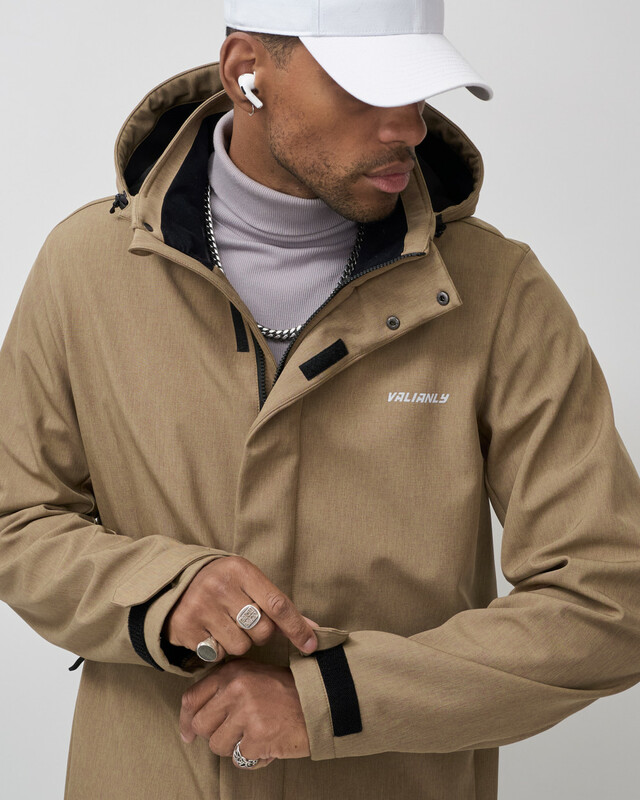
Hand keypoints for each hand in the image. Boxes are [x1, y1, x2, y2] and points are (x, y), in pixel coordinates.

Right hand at [164, 555, 318, 662]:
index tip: (311, 645)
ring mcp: (201, 608)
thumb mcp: (249, 582)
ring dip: (239, 642)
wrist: (175, 582)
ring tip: (226, 625)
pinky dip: (218, 648)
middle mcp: (220, 587)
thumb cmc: (224, 583)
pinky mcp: (186, 628)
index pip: (277, 604)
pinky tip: (210, 631)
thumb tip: (314, 630)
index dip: (297, 627)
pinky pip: (218, 654)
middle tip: (246, 621)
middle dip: (259, 632)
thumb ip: (279, 605)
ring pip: (241, 646)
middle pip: (261, 630)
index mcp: (240, 570)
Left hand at [180, 658, 309, 767]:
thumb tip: (191, 722)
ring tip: (256, 735)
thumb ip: (224, 690)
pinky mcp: (257, 736)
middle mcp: (236, 688)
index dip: (186, 720)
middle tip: (236, 734)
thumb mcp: (254, 677)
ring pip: (217, 745)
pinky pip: (240, 758)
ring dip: (235, 747)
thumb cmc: (287, 692)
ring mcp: (246, 712)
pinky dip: (254, 758)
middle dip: (215, 735)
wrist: (322, 702)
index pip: (192, 698)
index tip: (188, 733)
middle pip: (201, 725)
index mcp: (232, 672)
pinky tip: (269, 744)